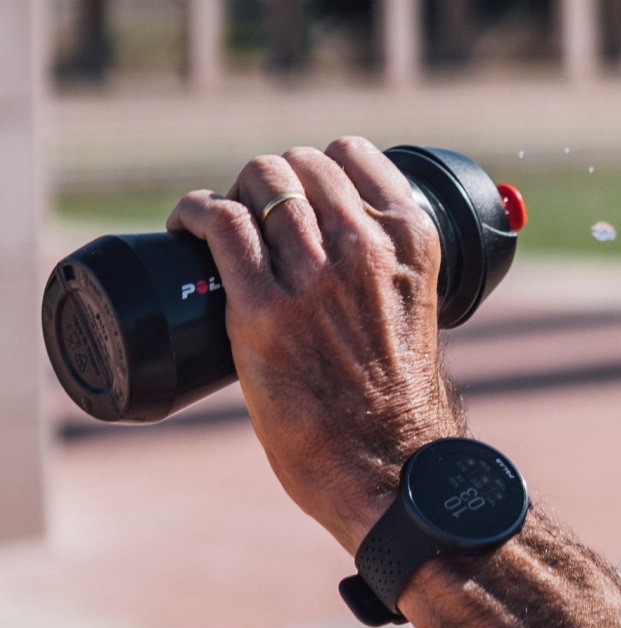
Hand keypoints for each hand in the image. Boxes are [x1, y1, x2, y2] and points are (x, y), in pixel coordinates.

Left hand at [165, 136, 459, 550]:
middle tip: (248, 213)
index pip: (352, 155)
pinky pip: (218, 224)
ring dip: (229, 192)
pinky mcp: (264, 311)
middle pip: (298, 165)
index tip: (297, 190)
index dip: (315, 165)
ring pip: (258, 184)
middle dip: (267, 179)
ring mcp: (314, 278)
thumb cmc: (401, 404)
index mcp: (412, 242)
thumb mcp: (419, 311)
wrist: (388, 465)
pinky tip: (187, 225)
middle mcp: (366, 248)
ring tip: (213, 218)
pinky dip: (195, 213)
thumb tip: (355, 258)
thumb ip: (393, 274)